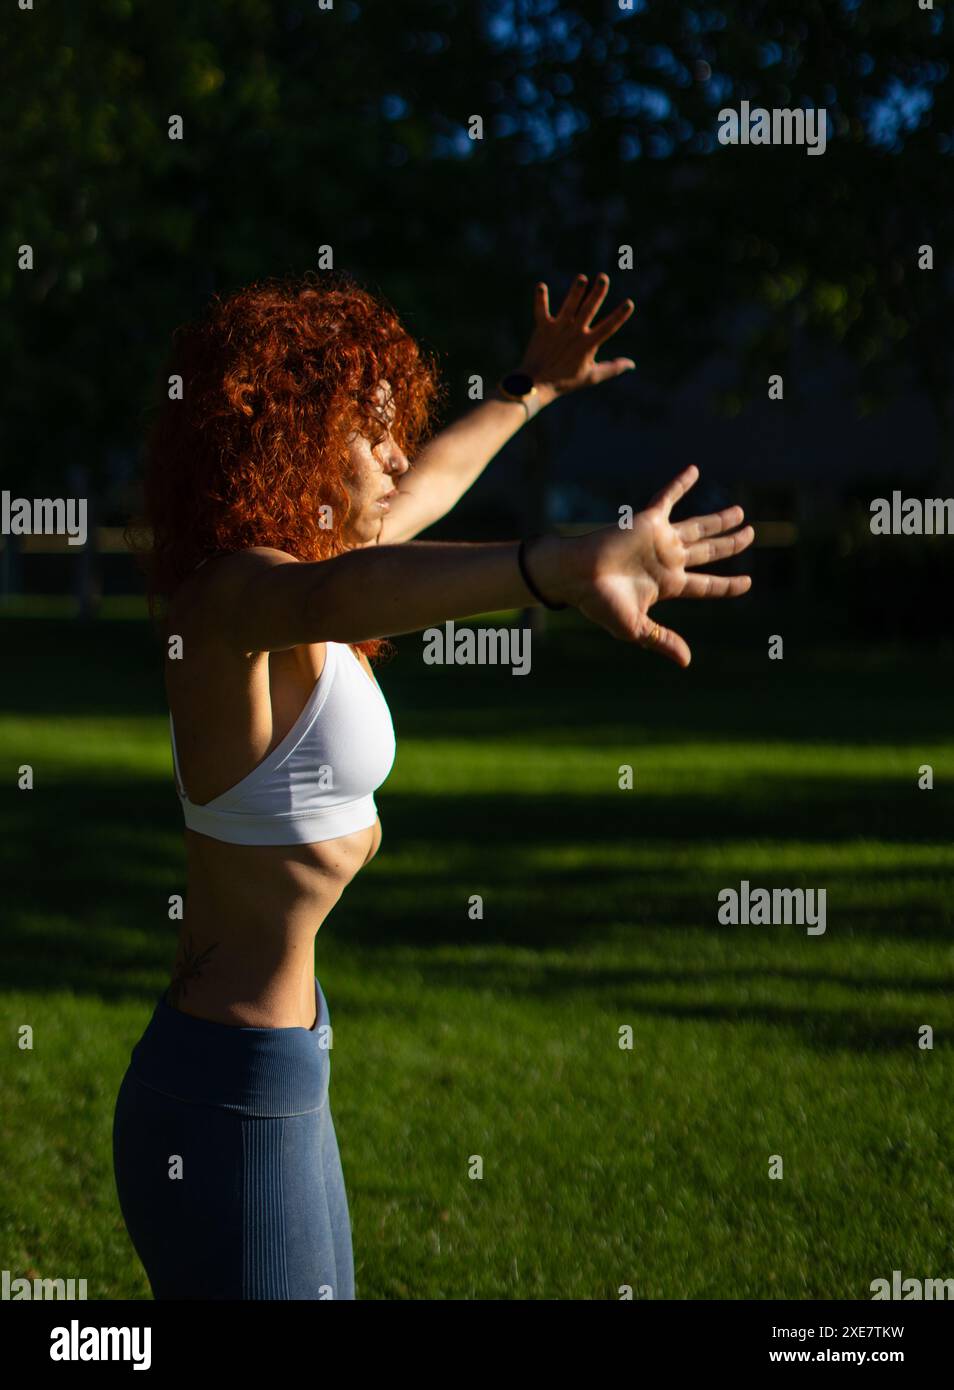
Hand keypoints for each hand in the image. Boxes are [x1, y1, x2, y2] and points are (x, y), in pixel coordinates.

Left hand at [518, 272, 635, 403]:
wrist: (537, 384)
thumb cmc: (566, 381)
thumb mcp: (592, 377)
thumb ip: (612, 368)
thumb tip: (632, 364)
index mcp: (587, 344)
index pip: (608, 327)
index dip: (619, 315)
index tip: (629, 303)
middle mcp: (574, 333)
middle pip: (588, 310)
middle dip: (597, 293)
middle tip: (603, 278)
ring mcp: (558, 329)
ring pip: (568, 307)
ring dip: (575, 292)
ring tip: (581, 278)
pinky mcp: (542, 328)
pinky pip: (541, 311)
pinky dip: (540, 299)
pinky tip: (541, 286)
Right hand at [539, 465, 753, 666]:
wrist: (575, 577)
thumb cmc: (600, 604)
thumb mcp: (636, 628)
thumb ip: (663, 640)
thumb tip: (687, 662)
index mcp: (668, 585)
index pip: (706, 585)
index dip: (727, 585)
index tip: (748, 583)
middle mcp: (668, 560)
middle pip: (709, 552)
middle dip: (730, 544)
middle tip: (751, 534)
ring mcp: (659, 540)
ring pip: (699, 527)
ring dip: (720, 519)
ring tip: (740, 512)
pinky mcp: (647, 522)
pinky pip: (667, 498)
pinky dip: (680, 485)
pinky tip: (695, 471)